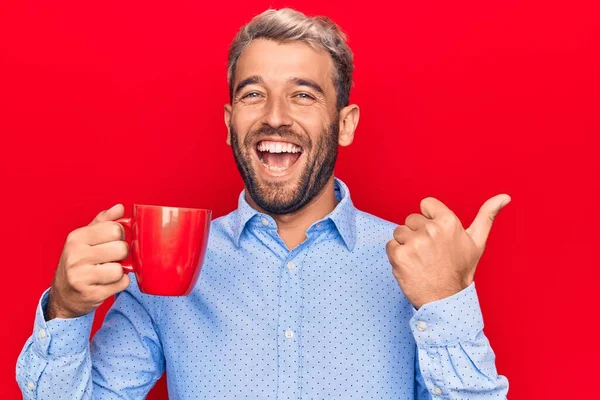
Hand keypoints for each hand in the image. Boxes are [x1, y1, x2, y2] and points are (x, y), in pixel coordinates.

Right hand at [46, 204, 130, 319]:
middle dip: (122, 254)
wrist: (64, 295)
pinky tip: (107, 283)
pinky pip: (121, 284)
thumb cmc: (78, 263)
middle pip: (121, 248)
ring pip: (121, 269)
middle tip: (111, 258)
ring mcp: (81, 277)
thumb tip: (120, 208)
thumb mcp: (86, 239)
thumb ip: (104, 222)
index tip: (112, 241)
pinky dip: (119, 284)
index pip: (115, 229)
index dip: (120, 236)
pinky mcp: (91, 294)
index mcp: (77, 238)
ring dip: (120, 271)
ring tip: (107, 272)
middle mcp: (76, 256)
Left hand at [386, 194, 510, 308]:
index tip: (436, 235)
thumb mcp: (477, 242)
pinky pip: (390, 245)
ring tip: (420, 259)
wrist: (446, 300)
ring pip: (399, 232)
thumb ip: (487, 216)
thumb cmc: (460, 270)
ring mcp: (414, 243)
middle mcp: (431, 230)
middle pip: (411, 219)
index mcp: (448, 222)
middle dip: (418, 233)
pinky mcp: (399, 255)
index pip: (426, 204)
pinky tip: (410, 265)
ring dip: (406, 244)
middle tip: (430, 252)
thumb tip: (505, 196)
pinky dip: (397, 255)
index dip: (429, 218)